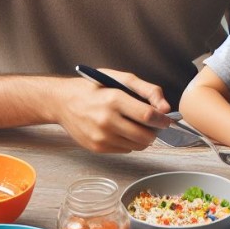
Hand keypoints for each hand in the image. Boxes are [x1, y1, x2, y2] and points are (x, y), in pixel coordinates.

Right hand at [57, 69, 171, 152]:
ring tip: (135, 125)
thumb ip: (148, 90)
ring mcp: (100, 136)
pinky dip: (129, 142)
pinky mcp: (96, 147)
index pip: (147, 115)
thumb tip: (166, 108)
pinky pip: (126, 150)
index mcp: (114, 99)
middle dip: (154, 131)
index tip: (166, 120)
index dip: (162, 120)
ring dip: (143, 138)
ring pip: (137, 145)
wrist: (63, 102)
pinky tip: (121, 130)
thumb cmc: (95, 88)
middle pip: (145, 135)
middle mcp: (106, 120)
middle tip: (152, 123)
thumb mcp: (121, 79)